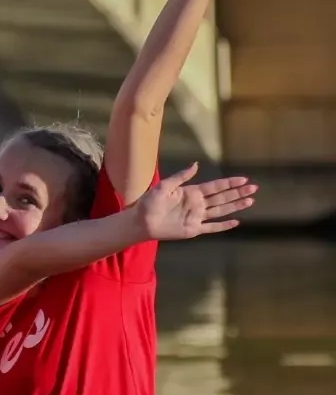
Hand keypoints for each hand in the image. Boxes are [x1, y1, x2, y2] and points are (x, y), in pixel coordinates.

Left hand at [133, 165, 256, 241]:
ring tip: (250, 201)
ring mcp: (197, 217)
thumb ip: (181, 176)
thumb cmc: (149, 202)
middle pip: (222, 198)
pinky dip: (223, 226)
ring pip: (221, 211)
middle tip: (254, 188)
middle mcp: (197, 204)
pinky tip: (236, 222)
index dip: (229, 183)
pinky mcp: (194, 229)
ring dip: (235, 206)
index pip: (215, 187)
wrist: (141, 222)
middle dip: (238, 193)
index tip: (243, 179)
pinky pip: (212, 227)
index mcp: (191, 192)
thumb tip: (196, 164)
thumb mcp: (164, 186)